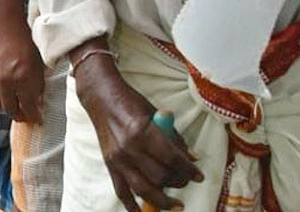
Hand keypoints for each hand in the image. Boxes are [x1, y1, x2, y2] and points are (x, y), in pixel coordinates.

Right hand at [0, 14, 44, 121]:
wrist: (0, 20)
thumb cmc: (22, 37)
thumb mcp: (37, 60)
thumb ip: (37, 82)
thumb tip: (38, 100)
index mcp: (24, 78)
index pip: (29, 107)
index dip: (34, 116)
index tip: (37, 119)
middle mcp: (6, 81)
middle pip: (11, 109)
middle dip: (20, 115)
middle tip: (24, 115)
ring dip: (5, 106)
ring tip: (11, 105)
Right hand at [73, 49, 202, 211]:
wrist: (101, 98)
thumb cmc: (130, 102)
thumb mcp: (155, 114)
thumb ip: (173, 138)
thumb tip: (193, 158)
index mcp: (143, 131)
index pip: (172, 158)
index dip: (189, 170)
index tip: (199, 176)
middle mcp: (129, 148)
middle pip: (160, 176)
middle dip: (178, 182)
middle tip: (186, 182)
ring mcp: (118, 159)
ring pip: (143, 189)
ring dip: (162, 201)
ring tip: (175, 205)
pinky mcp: (110, 165)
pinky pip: (122, 191)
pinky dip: (132, 206)